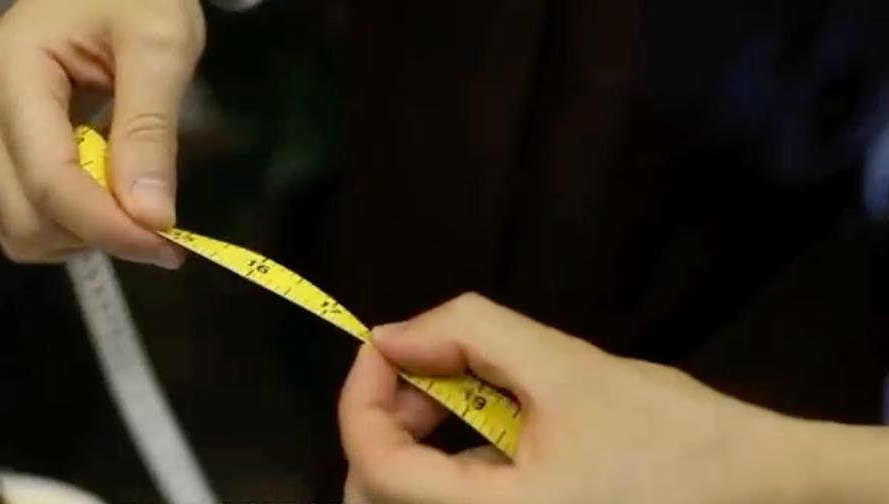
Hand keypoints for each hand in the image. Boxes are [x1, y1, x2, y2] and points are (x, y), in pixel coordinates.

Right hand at [0, 0, 203, 266]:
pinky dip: (70, 223)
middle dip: (95, 235)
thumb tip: (150, 217)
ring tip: (132, 198)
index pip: (49, 182)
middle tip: (159, 222)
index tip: (169, 246)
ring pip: (20, 228)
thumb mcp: (162, 44)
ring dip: (82, 234)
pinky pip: (23, 214)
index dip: (108, 227)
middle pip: (25, 219)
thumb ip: (151, 129)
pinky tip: (107, 193)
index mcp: (11, 73)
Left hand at [338, 293, 832, 503]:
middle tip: (427, 369)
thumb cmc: (675, 434)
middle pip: (377, 497)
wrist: (765, 489)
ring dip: (416, 442)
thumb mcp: (568, 367)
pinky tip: (496, 424)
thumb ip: (469, 333)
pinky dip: (451, 466)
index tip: (384, 344)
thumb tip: (391, 336)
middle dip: (384, 423)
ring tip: (470, 389)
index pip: (375, 467)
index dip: (361, 396)